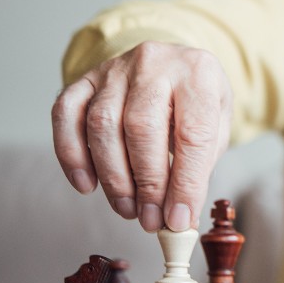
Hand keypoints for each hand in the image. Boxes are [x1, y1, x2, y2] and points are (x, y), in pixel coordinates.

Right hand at [51, 41, 232, 231]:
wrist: (173, 64)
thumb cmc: (196, 102)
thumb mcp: (217, 125)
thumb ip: (201, 168)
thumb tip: (178, 218)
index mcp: (199, 73)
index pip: (193, 133)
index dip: (186, 182)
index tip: (179, 219)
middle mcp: (155, 63)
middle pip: (142, 127)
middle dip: (147, 183)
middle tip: (150, 219)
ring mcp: (116, 68)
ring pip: (102, 125)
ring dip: (113, 177)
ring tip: (127, 209)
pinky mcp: (86, 78)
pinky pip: (66, 115)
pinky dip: (72, 155)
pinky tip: (87, 185)